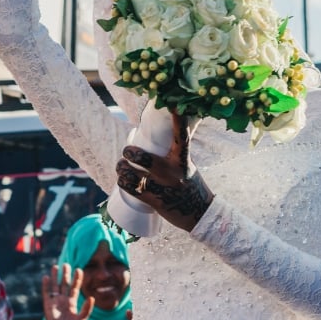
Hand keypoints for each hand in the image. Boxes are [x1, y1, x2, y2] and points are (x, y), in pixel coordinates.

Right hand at [42, 263, 92, 319]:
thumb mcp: (82, 319)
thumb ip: (86, 308)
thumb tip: (92, 298)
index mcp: (72, 301)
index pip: (75, 287)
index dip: (77, 279)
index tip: (79, 269)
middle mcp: (63, 299)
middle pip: (64, 284)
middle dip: (65, 274)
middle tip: (66, 264)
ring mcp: (55, 301)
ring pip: (55, 286)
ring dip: (55, 277)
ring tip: (55, 266)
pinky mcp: (47, 305)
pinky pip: (46, 293)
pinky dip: (45, 285)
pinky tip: (46, 277)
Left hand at [116, 112, 213, 232]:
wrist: (198, 214)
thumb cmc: (191, 185)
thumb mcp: (187, 166)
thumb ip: (176, 152)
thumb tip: (166, 133)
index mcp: (183, 161)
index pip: (181, 137)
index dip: (178, 120)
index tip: (174, 105)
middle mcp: (172, 172)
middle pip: (142, 157)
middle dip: (129, 152)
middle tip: (128, 152)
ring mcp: (161, 187)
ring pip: (130, 172)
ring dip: (121, 167)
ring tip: (121, 166)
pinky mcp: (152, 200)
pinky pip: (129, 187)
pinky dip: (122, 181)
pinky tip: (123, 179)